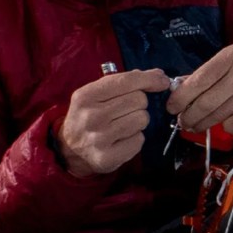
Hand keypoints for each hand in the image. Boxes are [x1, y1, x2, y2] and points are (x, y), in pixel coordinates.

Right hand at [54, 68, 170, 176]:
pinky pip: (139, 140)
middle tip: (127, 109)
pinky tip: (123, 139)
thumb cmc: (88, 115)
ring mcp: (99, 139)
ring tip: (124, 124)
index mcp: (86, 96)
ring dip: (139, 120)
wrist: (69, 150)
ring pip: (142, 119)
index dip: (149, 79)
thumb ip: (123, 82)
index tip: (162, 81)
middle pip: (139, 100)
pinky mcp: (108, 158)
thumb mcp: (95, 94)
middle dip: (140, 103)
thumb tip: (158, 75)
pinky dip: (136, 138)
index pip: (126, 81)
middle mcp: (91, 117)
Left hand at [166, 44, 232, 137]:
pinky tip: (227, 123)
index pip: (197, 81)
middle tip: (183, 122)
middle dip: (189, 116)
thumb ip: (205, 74)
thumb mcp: (230, 60)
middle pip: (205, 102)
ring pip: (219, 115)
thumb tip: (177, 89)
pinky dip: (228, 127)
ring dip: (203, 125)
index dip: (180, 98)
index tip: (171, 108)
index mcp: (229, 56)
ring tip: (197, 126)